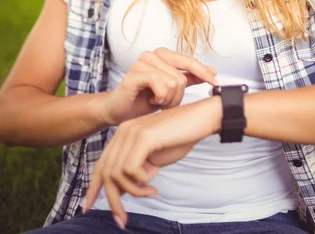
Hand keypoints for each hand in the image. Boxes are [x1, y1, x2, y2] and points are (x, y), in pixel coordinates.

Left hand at [85, 97, 220, 226]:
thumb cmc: (180, 138)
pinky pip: (132, 170)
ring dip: (135, 191)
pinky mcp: (143, 137)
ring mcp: (132, 132)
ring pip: (117, 174)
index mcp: (123, 135)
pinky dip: (144, 180)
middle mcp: (123, 132)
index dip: (93, 188)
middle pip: (106, 173)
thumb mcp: (153, 159)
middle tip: (123, 221)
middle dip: (113, 201)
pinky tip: (157, 173)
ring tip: (152, 191)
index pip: (101, 165)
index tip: (88, 207)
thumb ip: (135, 170)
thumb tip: (120, 191)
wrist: (200, 119)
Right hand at [101, 47, 218, 125]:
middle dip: (177, 96)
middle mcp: (153, 54)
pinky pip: (159, 84)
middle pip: (181, 77)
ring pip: (172, 83)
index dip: (204, 73)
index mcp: (164, 55)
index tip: (217, 83)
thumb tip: (212, 71)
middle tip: (165, 103)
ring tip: (157, 101)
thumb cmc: (145, 99)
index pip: (190, 62)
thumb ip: (190, 78)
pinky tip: (152, 100)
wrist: (120, 111)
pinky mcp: (134, 73)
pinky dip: (160, 97)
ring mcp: (143, 61)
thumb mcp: (172, 89)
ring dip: (168, 100)